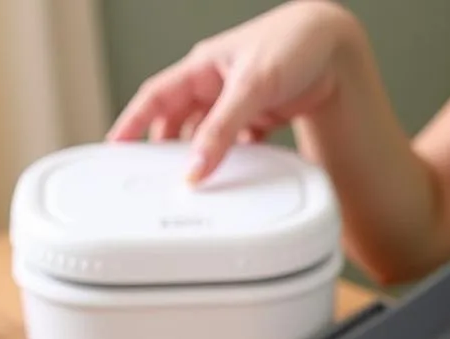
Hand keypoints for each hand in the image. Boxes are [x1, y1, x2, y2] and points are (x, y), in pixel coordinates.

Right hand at [106, 0, 357, 181]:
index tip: (113, 150)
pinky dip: (230, 159)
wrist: (335, 48)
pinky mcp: (260, 117)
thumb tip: (195, 167)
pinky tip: (229, 175)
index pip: (155, 98)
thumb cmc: (293, 46)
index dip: (131, 123)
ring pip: (206, 134)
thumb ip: (221, 130)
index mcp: (202, 68)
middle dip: (162, 148)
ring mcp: (237, 101)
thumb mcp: (250, 88)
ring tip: (189, 182)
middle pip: (177, 120)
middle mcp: (215, 83)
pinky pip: (236, 143)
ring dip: (198, 156)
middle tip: (151, 178)